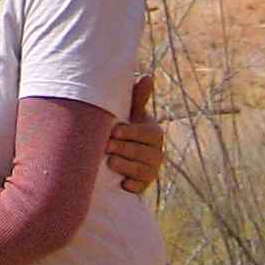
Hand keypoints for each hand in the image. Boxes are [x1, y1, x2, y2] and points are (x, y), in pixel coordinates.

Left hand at [105, 77, 165, 192]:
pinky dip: (132, 185)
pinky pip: (140, 188)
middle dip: (126, 149)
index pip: (150, 133)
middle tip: (107, 146)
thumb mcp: (129, 114)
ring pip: (144, 170)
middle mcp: (156, 152)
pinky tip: (121, 183)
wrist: (115, 156)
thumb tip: (147, 77)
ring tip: (110, 162)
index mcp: (153, 133)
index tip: (115, 131)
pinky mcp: (142, 186)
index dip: (133, 133)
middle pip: (147, 153)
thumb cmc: (122, 129)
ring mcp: (151, 170)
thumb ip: (137, 98)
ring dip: (127, 166)